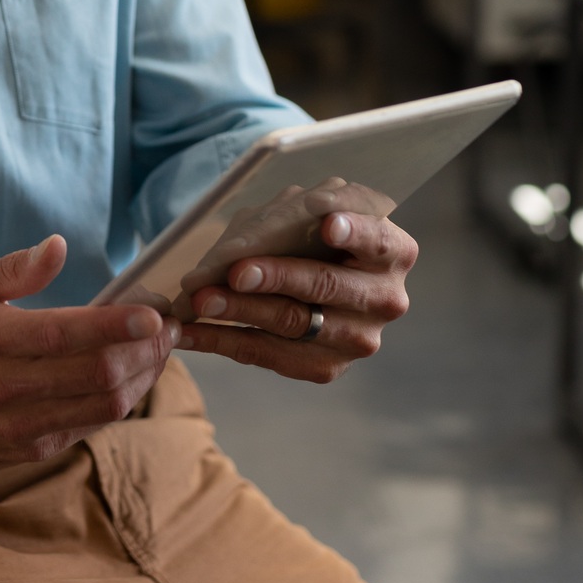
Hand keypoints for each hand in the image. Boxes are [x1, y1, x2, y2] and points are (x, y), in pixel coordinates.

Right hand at [0, 235, 179, 466]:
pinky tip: (129, 375)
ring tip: (158, 351)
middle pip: (96, 375)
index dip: (116, 326)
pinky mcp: (29, 450)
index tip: (154, 313)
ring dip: (142, 377)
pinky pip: (89, 426)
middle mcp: (5, 388)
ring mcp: (20, 426)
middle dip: (145, 351)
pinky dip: (118, 400)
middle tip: (168, 328)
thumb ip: (14, 269)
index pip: (64, 335)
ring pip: (103, 407)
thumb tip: (58, 246)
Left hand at [177, 210, 416, 382]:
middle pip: (326, 285)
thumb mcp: (303, 215)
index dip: (353, 231)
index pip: (377, 239)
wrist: (307, 281)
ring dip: (241, 310)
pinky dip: (223, 341)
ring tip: (201, 300)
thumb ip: (285, 218)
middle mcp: (385, 298)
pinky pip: (269, 354)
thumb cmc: (306, 236)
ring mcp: (359, 338)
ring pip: (294, 322)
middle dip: (278, 276)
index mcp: (391, 250)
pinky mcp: (328, 368)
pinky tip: (191, 333)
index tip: (327, 224)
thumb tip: (239, 246)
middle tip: (236, 271)